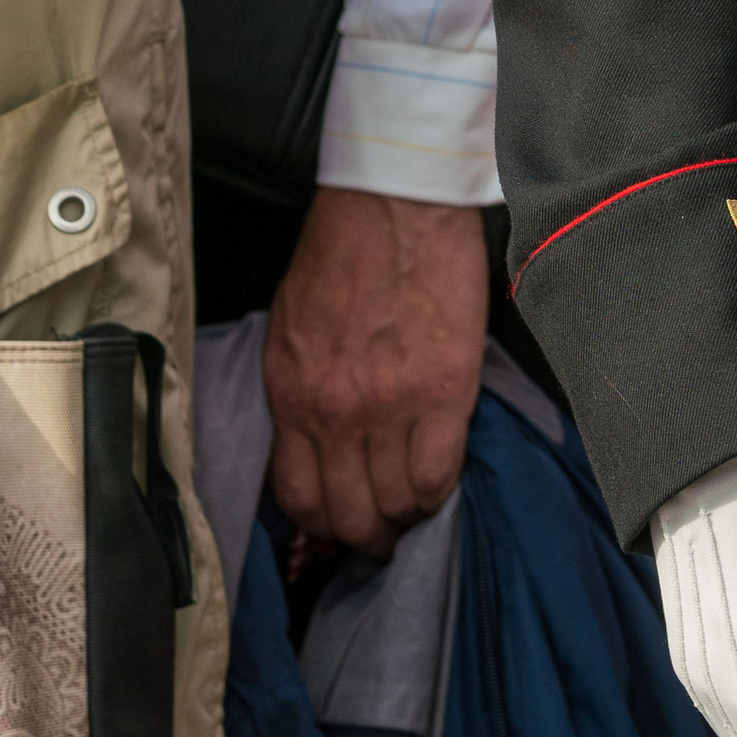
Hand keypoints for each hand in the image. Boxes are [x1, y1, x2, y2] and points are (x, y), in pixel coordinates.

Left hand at [264, 189, 488, 553]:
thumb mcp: (290, 331)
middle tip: (384, 530)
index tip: (341, 524)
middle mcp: (336, 412)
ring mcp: (392, 405)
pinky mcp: (445, 389)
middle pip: (350, 514)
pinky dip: (440, 488)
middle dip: (367, 534)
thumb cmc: (342, 255)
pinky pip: (439, 473)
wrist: (394, 202)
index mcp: (292, 396)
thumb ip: (299, 395)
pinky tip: (441, 477)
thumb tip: (314, 449)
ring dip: (407, 514)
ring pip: (397, 503)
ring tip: (416, 503)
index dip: (324, 525)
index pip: (300, 498)